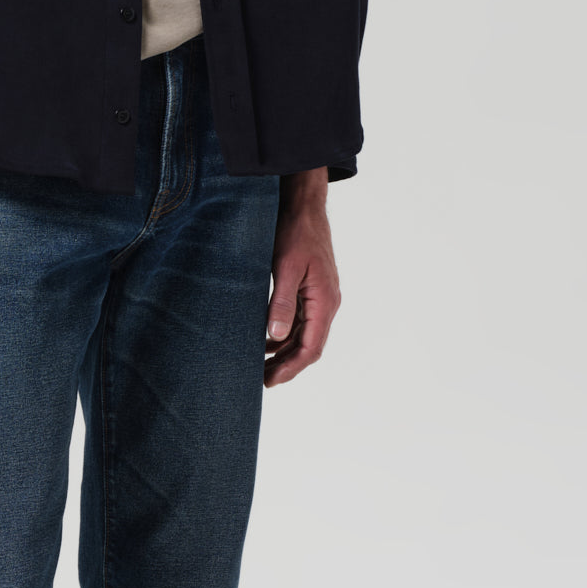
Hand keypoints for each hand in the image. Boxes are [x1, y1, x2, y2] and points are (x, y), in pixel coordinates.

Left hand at [264, 169, 341, 387]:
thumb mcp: (285, 267)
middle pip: (308, 347)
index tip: (269, 381)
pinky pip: (300, 322)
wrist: (304, 206)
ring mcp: (320, 298)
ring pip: (304, 337)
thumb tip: (277, 337)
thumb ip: (282, 303)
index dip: (290, 368)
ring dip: (284, 354)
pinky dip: (284, 336)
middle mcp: (326, 304)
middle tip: (260, 380)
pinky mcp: (310, 292)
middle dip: (286, 366)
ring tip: (260, 366)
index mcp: (324, 301)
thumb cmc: (296, 232)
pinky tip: (265, 342)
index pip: (311, 348)